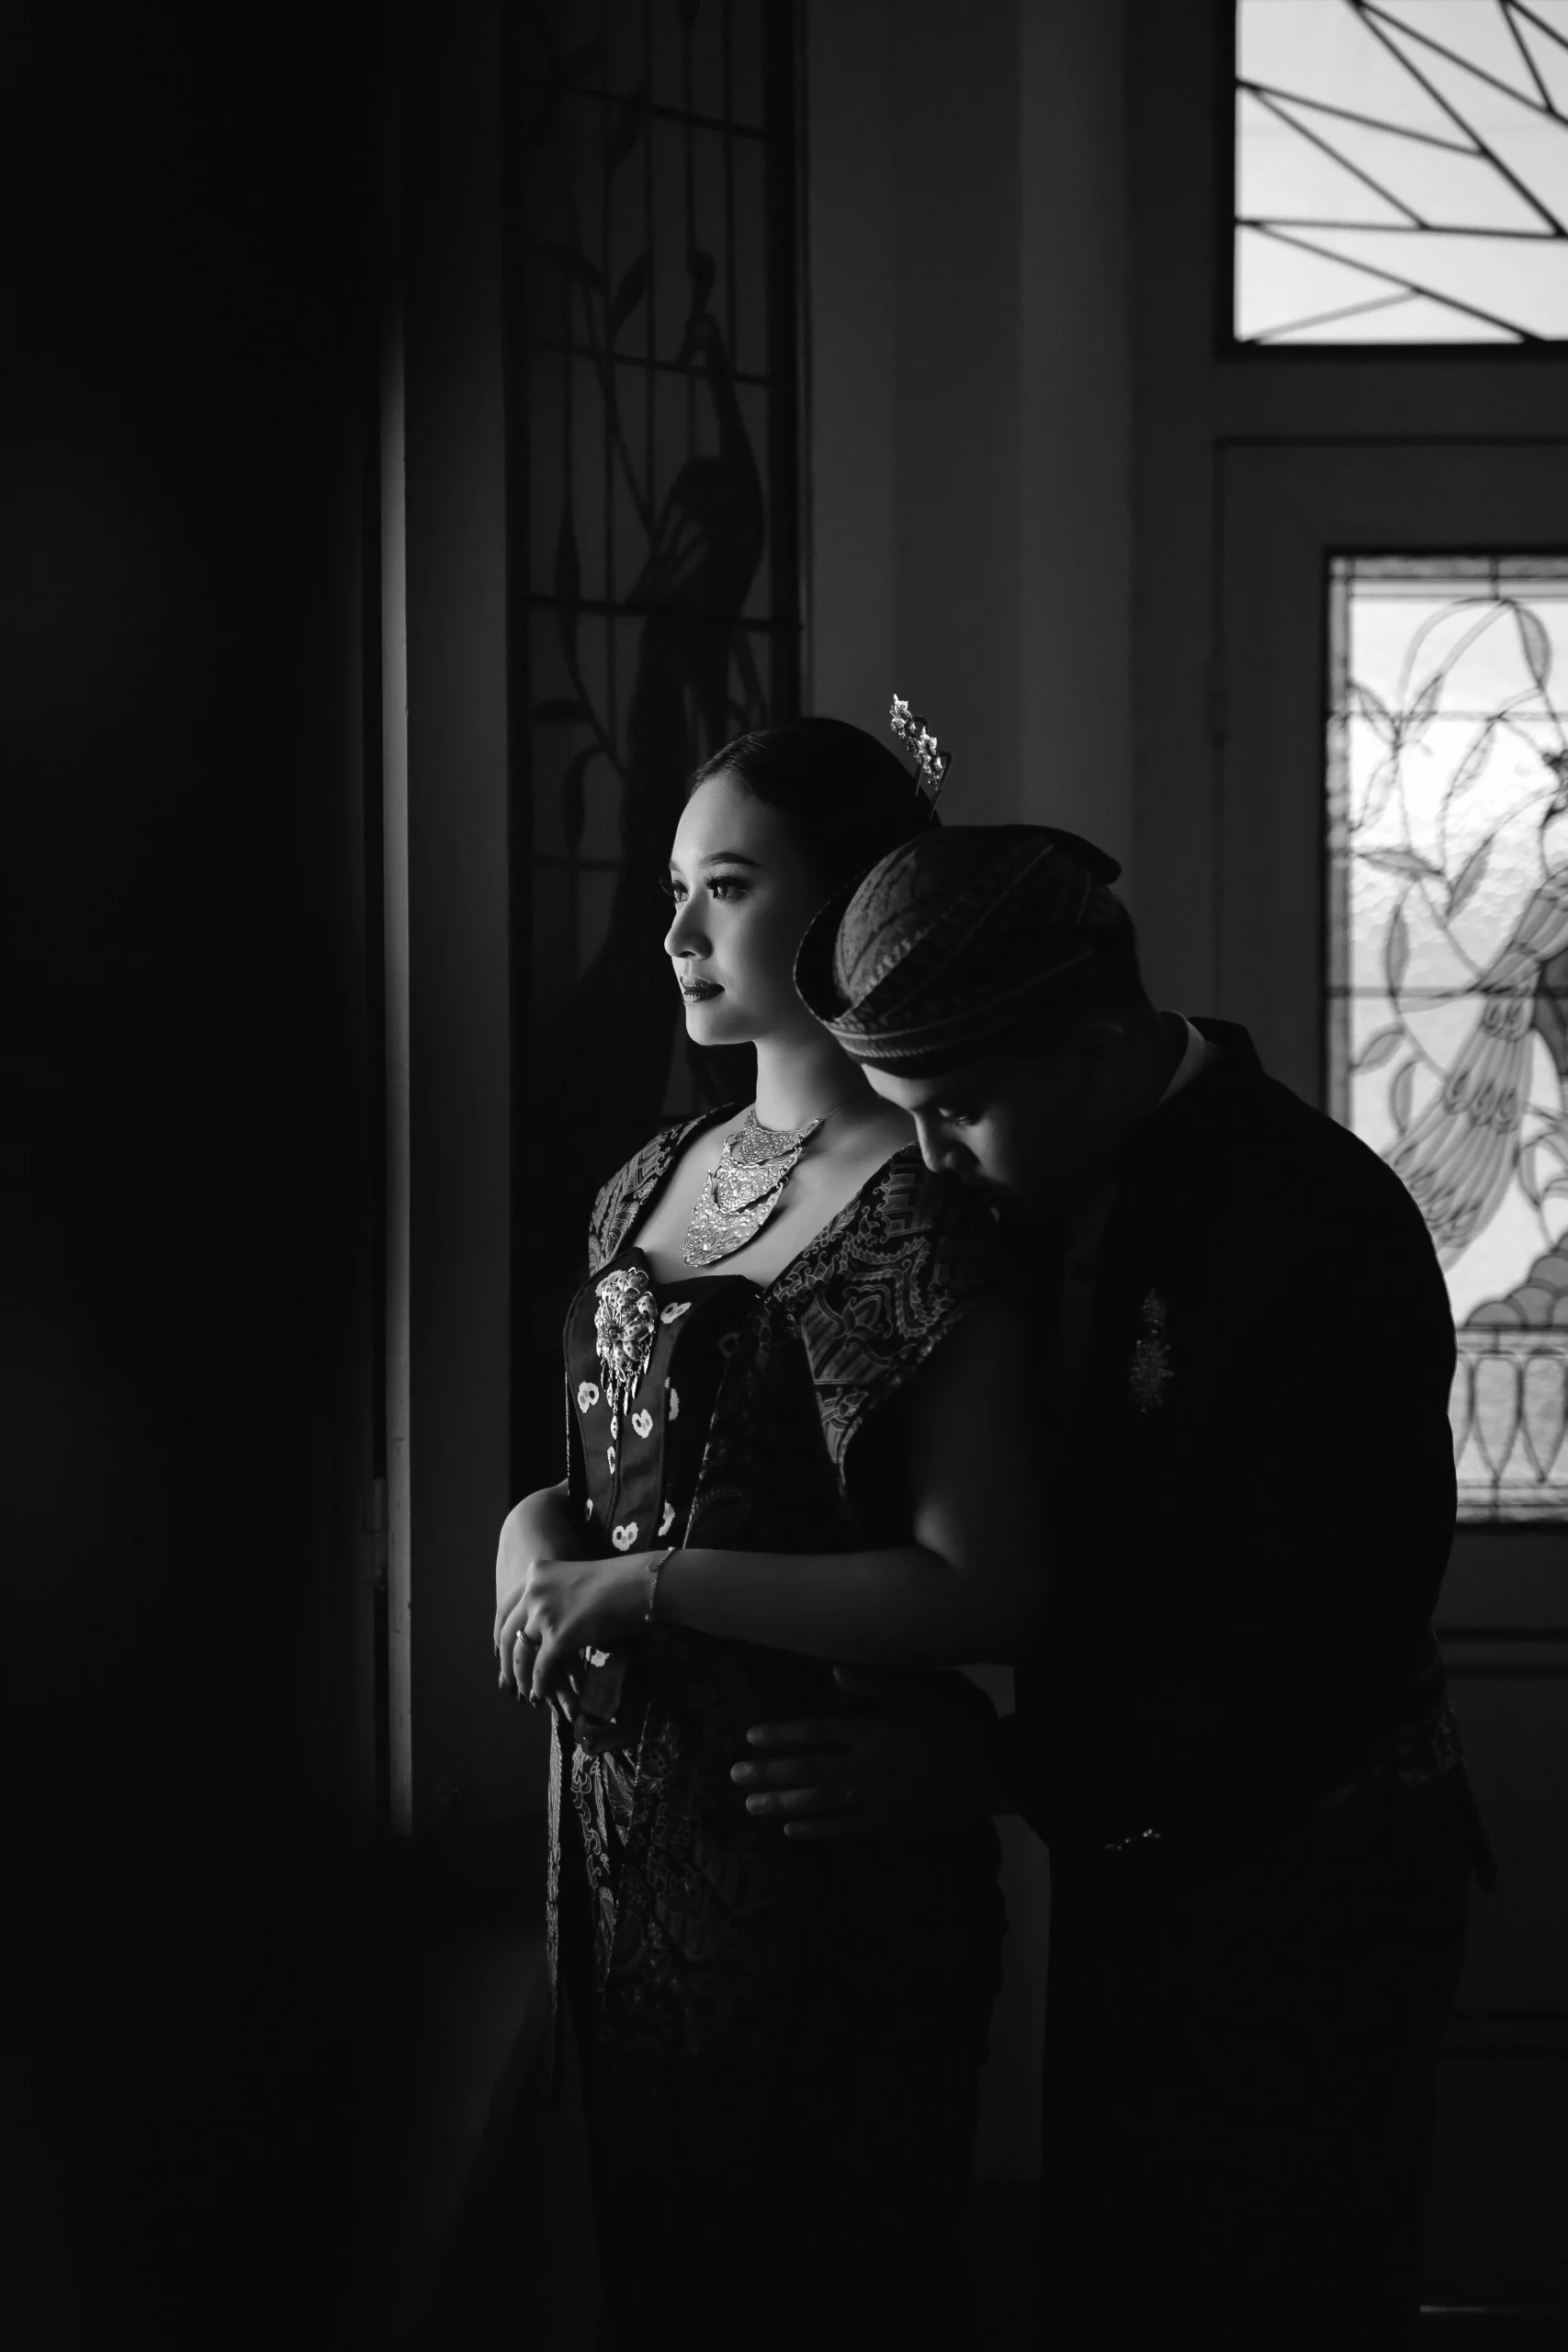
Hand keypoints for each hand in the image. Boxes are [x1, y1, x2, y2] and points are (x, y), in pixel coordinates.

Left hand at [497, 1551, 653, 1706]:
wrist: (635, 1583)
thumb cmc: (615, 1579)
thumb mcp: (573, 1577)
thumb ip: (554, 1593)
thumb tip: (548, 1621)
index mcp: (534, 1574)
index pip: (505, 1609)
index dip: (501, 1634)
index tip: (500, 1650)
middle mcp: (532, 1593)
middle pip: (509, 1633)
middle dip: (507, 1661)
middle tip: (507, 1679)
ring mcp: (543, 1615)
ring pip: (521, 1654)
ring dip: (520, 1678)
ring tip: (525, 1693)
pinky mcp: (558, 1637)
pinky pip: (540, 1668)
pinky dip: (539, 1684)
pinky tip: (540, 1694)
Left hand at [730, 1667, 1003, 1840]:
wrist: (997, 1771)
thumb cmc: (960, 1724)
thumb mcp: (923, 1691)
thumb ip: (877, 1682)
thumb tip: (833, 1672)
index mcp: (873, 1732)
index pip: (815, 1733)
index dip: (781, 1735)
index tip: (750, 1737)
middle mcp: (867, 1768)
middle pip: (807, 1771)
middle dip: (768, 1773)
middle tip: (734, 1776)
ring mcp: (876, 1801)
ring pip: (819, 1804)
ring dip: (782, 1804)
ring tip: (751, 1806)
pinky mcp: (889, 1825)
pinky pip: (844, 1831)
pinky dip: (815, 1831)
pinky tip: (792, 1832)